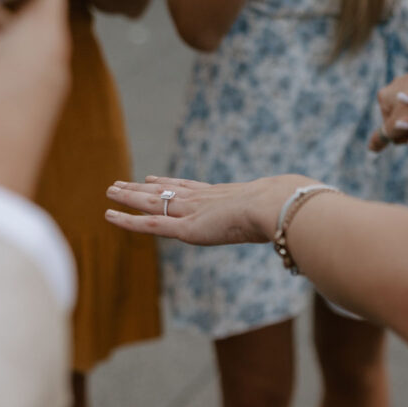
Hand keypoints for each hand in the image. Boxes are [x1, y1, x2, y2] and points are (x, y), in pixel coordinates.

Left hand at [105, 173, 306, 244]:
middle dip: (141, 188)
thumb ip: (276, 219)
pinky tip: (110, 215)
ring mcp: (192, 212)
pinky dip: (127, 220)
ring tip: (109, 190)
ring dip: (128, 197)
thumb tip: (297, 224)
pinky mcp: (185, 228)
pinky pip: (148, 224)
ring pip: (150, 203)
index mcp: (221, 196)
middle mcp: (201, 200)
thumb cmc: (284, 210)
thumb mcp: (278, 214)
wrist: (278, 205)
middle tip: (121, 182)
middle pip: (164, 191)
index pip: (188, 188)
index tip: (154, 178)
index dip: (169, 184)